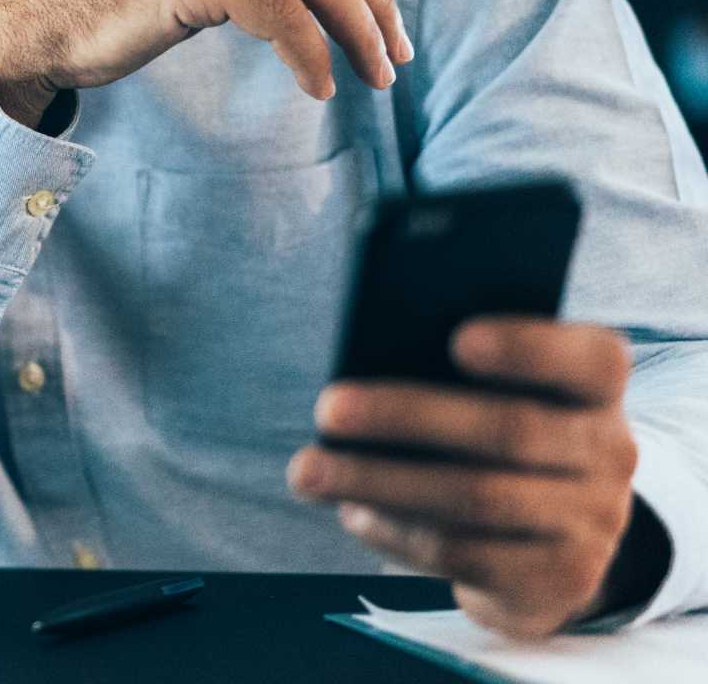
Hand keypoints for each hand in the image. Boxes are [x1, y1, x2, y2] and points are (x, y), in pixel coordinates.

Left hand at [289, 317, 648, 637]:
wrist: (553, 540)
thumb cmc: (499, 435)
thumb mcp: (502, 394)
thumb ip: (456, 371)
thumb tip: (364, 359)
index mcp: (597, 389)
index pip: (593, 359)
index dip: (529, 348)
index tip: (458, 338)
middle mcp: (610, 453)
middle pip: (510, 430)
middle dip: (405, 416)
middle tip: (325, 408)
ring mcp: (591, 522)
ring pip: (477, 498)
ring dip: (378, 481)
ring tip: (307, 471)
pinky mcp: (557, 580)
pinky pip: (465, 554)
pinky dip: (397, 532)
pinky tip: (351, 512)